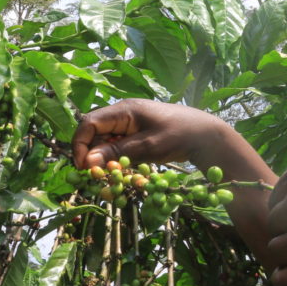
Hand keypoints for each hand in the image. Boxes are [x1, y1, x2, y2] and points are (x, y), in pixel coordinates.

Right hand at [72, 98, 226, 169]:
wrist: (205, 134)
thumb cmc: (179, 135)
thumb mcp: (148, 146)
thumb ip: (117, 153)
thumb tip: (87, 162)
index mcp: (124, 110)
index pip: (89, 122)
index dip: (81, 144)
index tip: (83, 167)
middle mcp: (123, 114)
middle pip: (95, 133)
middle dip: (92, 154)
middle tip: (99, 175)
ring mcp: (129, 124)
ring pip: (105, 141)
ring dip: (105, 158)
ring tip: (115, 174)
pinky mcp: (136, 134)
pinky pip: (118, 145)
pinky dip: (117, 158)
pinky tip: (125, 169)